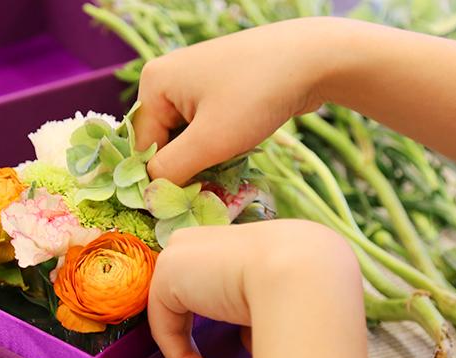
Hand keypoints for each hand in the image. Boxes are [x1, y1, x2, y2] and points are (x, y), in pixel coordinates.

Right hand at [134, 18, 339, 184]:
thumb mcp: (210, 141)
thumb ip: (172, 171)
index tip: (189, 200)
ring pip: (188, 139)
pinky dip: (221, 144)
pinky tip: (242, 145)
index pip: (142, 147)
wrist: (314, 59)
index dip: (163, 178)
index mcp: (153, 84)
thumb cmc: (257, 95)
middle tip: (216, 183)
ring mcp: (194, 81)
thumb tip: (149, 196)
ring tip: (233, 159)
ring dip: (207, 158)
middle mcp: (168, 78)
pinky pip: (207, 128)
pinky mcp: (219, 88)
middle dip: (189, 166)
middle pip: (164, 142)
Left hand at [148, 220, 381, 357]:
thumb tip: (248, 340)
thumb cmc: (308, 291)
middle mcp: (203, 246)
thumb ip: (255, 319)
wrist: (307, 275)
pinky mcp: (167, 273)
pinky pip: (167, 331)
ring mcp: (181, 255)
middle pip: (189, 316)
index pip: (212, 297)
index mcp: (230, 247)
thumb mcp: (280, 307)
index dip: (225, 339)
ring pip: (176, 329)